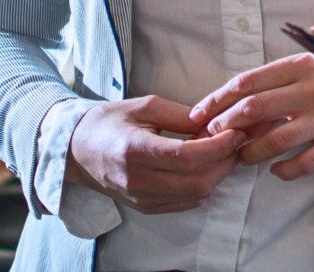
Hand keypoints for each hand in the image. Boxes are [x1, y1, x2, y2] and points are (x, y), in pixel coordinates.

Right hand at [66, 95, 245, 213]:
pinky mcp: (145, 207)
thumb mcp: (144, 106)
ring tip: (222, 152)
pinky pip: (184, 203)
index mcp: (134, 149)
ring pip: (194, 195)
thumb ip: (181, 115)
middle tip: (236, 142)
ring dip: (216, 175)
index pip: (186, 157)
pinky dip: (201, 186)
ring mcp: (141, 197)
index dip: (218, 147)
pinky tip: (204, 167)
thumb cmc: (108, 122)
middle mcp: (137, 179)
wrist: (77, 149)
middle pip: (196, 182)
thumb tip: (215, 122)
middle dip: (224, 162)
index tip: (236, 132)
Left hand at [190, 53, 313, 179]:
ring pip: (274, 140)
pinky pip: (303, 163)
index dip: (219, 98)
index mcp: (304, 64)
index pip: (250, 81)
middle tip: (212, 136)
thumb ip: (284, 78)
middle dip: (225, 125)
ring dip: (250, 152)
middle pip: (254, 109)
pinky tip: (276, 170)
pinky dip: (283, 170)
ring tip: (242, 157)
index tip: (200, 112)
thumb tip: (241, 97)